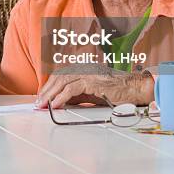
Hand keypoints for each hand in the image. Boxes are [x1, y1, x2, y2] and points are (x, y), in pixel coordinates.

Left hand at [35, 70, 153, 108]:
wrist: (134, 88)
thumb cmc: (116, 90)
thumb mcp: (91, 93)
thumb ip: (76, 95)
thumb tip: (60, 101)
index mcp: (82, 69)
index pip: (60, 75)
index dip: (48, 86)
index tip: (41, 97)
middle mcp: (83, 68)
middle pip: (58, 77)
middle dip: (46, 90)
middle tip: (38, 102)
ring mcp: (88, 73)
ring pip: (62, 81)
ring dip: (50, 94)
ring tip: (43, 104)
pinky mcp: (93, 81)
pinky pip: (72, 89)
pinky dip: (61, 97)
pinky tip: (56, 105)